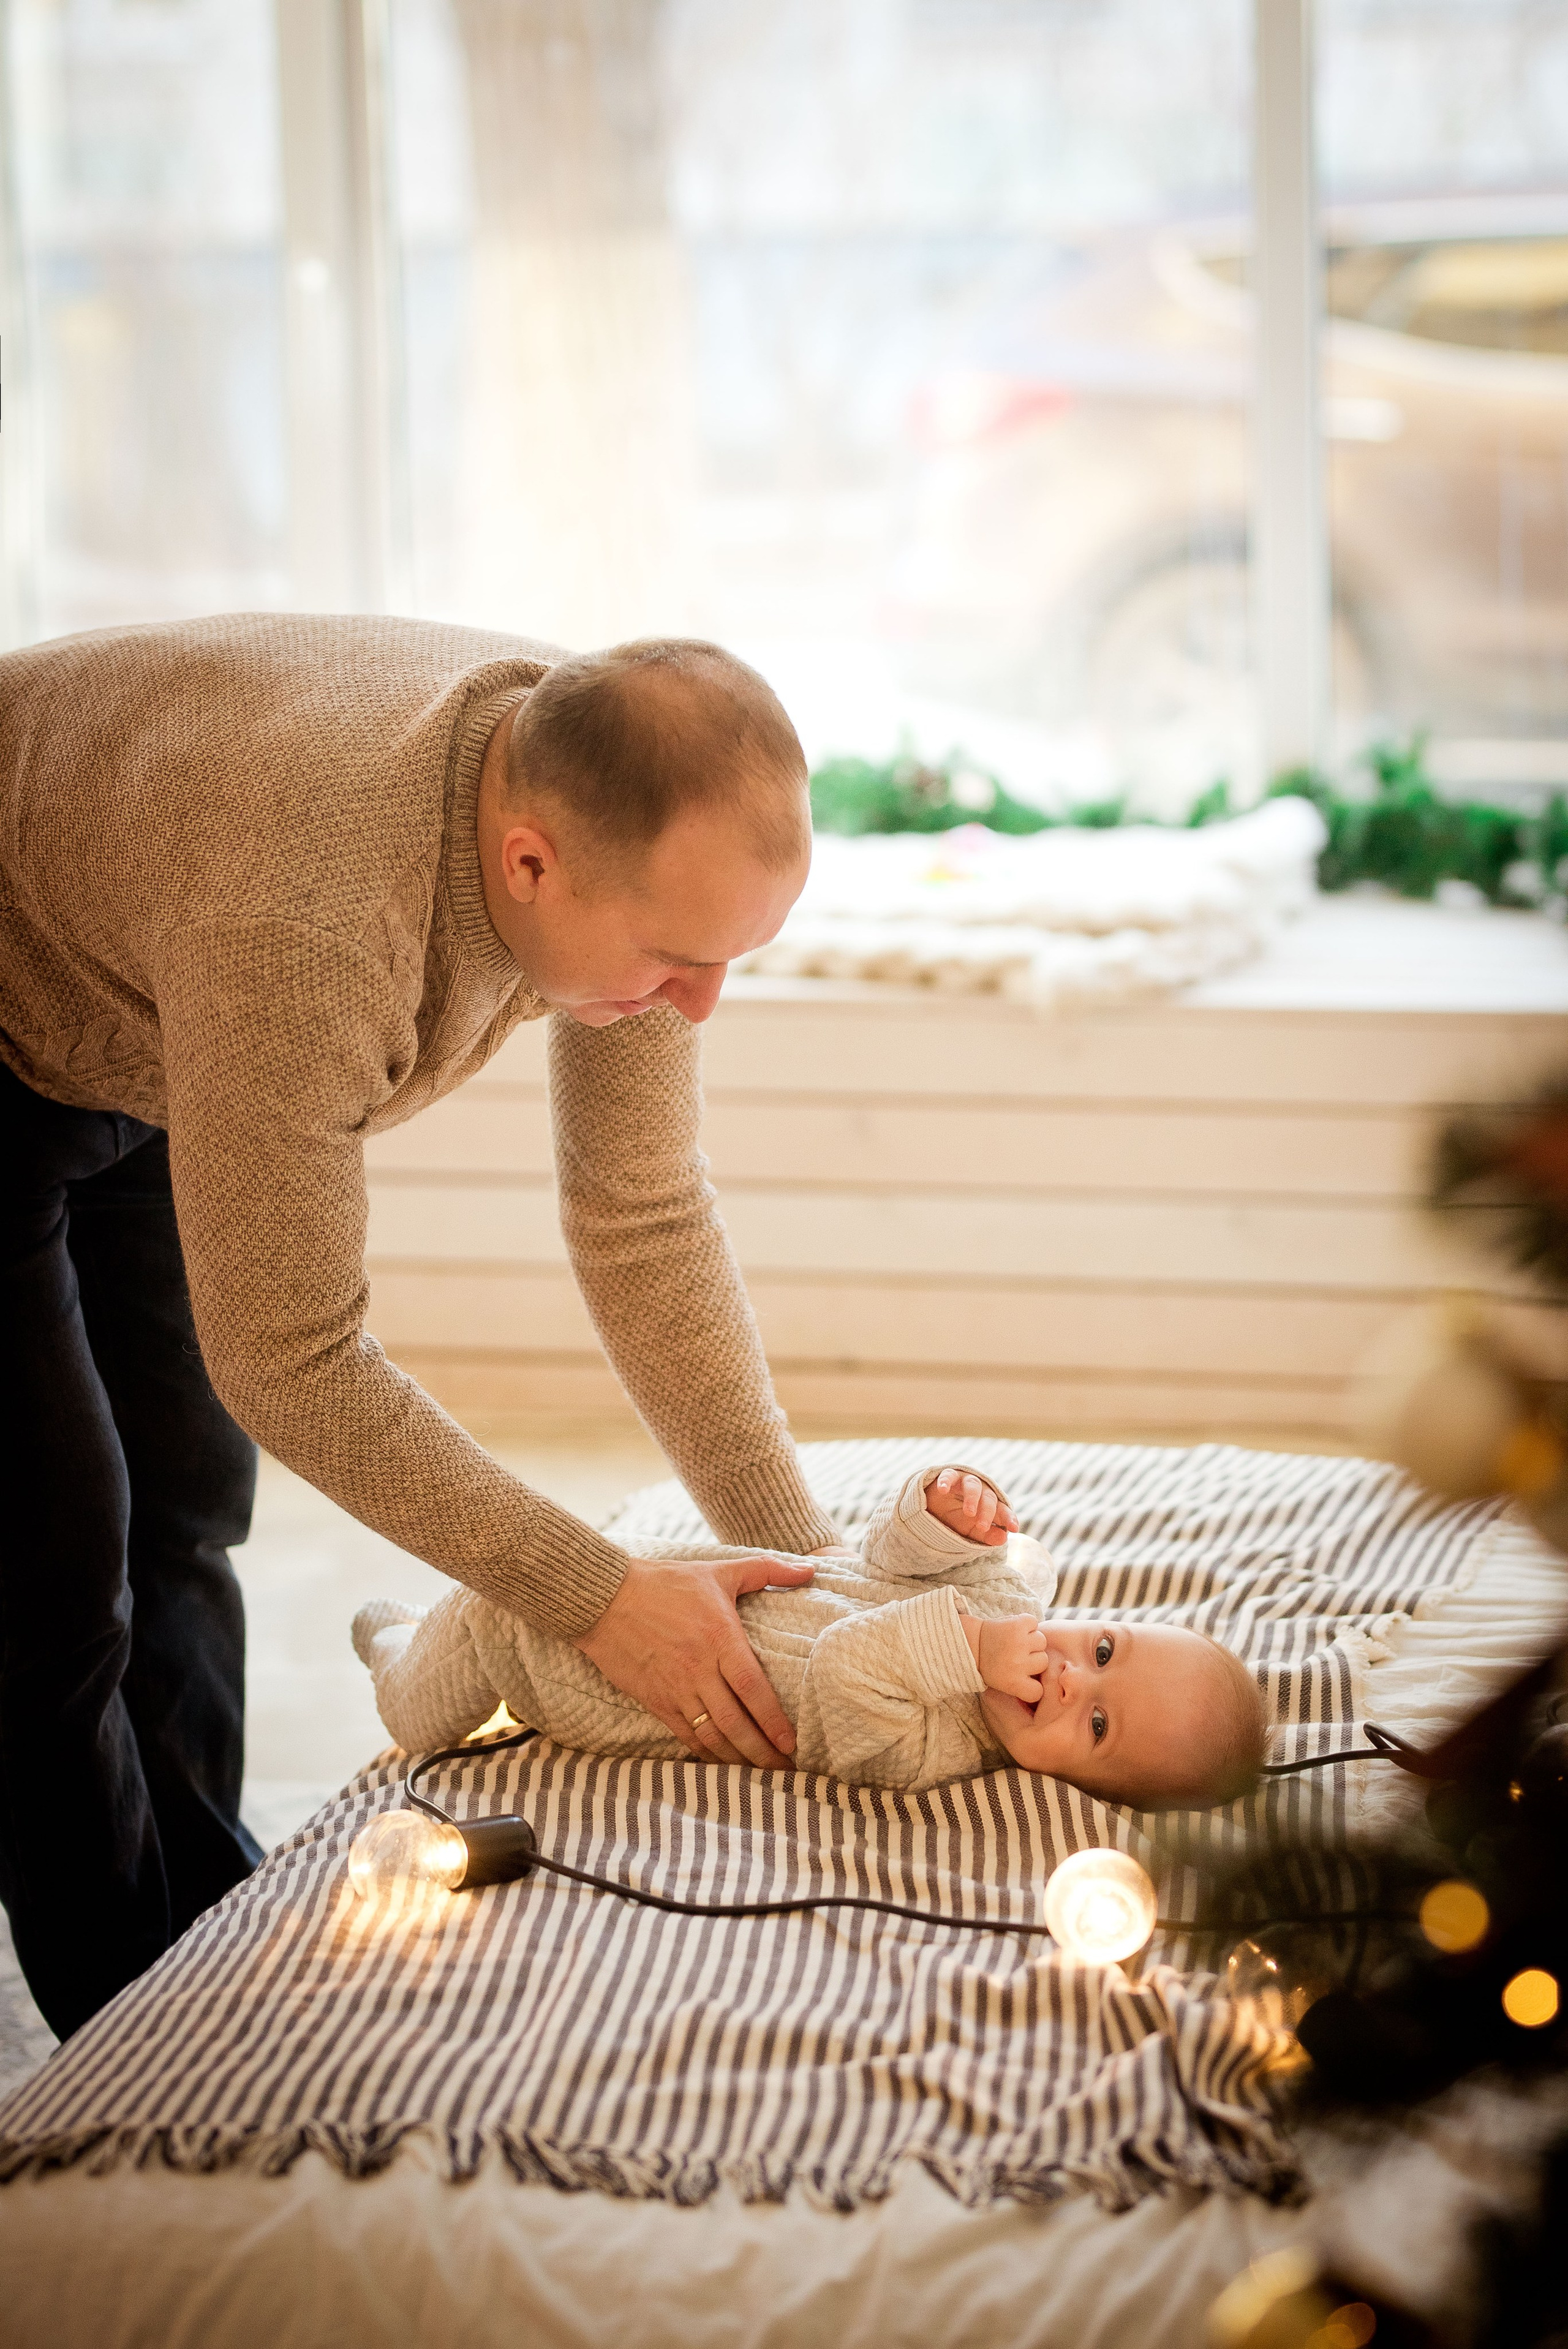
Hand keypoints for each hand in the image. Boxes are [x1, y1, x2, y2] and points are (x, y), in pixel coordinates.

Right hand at [576, 1552, 813, 1767]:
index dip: (773, 1720)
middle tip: (785, 1770)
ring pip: (711, 1735)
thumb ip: (768, 1570)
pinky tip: (723, 1762)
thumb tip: (810, 1568)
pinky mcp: (656, 1700)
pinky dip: (706, 1754)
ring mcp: (675, 1688)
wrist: (606, 1598)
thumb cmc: (666, 1582)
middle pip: (735, 1722)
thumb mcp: (719, 1570)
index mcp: (719, 1638)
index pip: (752, 1687)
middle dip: (762, 1751)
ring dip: (738, 1759)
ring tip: (761, 1774)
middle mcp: (699, 1668)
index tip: (792, 1742)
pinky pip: (686, 1735)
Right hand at [925, 1468, 1018, 1547]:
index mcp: (990, 1504)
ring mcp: (965, 1481)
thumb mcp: (970, 1531)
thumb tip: (1003, 1539)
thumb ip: (986, 1535)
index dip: (1008, 1518)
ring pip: (973, 1485)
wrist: (934, 1508)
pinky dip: (946, 1481)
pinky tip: (943, 1490)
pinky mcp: (949, 1475)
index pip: (1002, 1509)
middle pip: (988, 1498)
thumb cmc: (956, 1519)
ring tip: (969, 1513)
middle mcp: (981, 1490)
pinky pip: (949, 1475)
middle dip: (987, 1513)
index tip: (1014, 1528)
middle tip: (982, 1527)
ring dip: (972, 1498)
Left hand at [961, 1612, 1048, 1701]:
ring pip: (1042, 1641)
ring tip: (1016, 1642)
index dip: (1033, 1685)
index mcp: (1013, 1683)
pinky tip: (1016, 1629)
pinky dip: (1027, 1624)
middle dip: (1033, 1658)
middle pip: (1044, 1661)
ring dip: (1032, 1640)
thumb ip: (1027, 1686)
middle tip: (1016, 1655)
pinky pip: (1034, 1623)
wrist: (971, 1643)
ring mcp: (1019, 1642)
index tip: (1024, 1680)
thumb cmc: (992, 1665)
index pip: (1039, 1691)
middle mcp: (1018, 1664)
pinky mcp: (1018, 1624)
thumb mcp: (1005, 1684)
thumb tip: (1057, 1685)